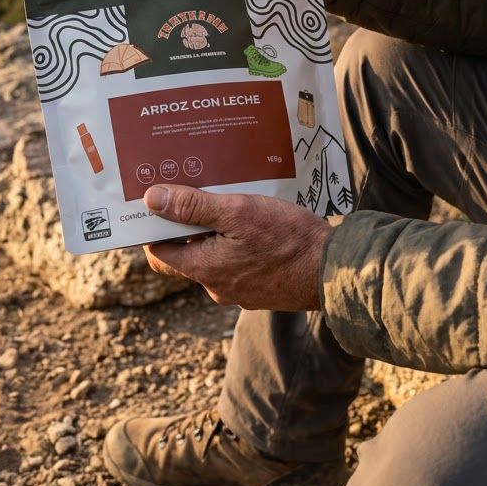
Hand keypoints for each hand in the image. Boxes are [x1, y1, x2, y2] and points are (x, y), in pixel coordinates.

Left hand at [142, 184, 331, 309]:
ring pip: (212, 258)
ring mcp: (239, 290)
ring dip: (213, 233)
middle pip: (185, 254)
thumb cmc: (288, 239)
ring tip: (225, 203)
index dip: (153, 228)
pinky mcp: (259, 289)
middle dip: (184, 227)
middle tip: (192, 195)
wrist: (334, 270)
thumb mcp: (238, 212)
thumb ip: (193, 207)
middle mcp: (216, 286)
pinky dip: (234, 245)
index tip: (158, 203)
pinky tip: (250, 224)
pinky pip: (235, 264)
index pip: (158, 252)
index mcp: (204, 268)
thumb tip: (152, 200)